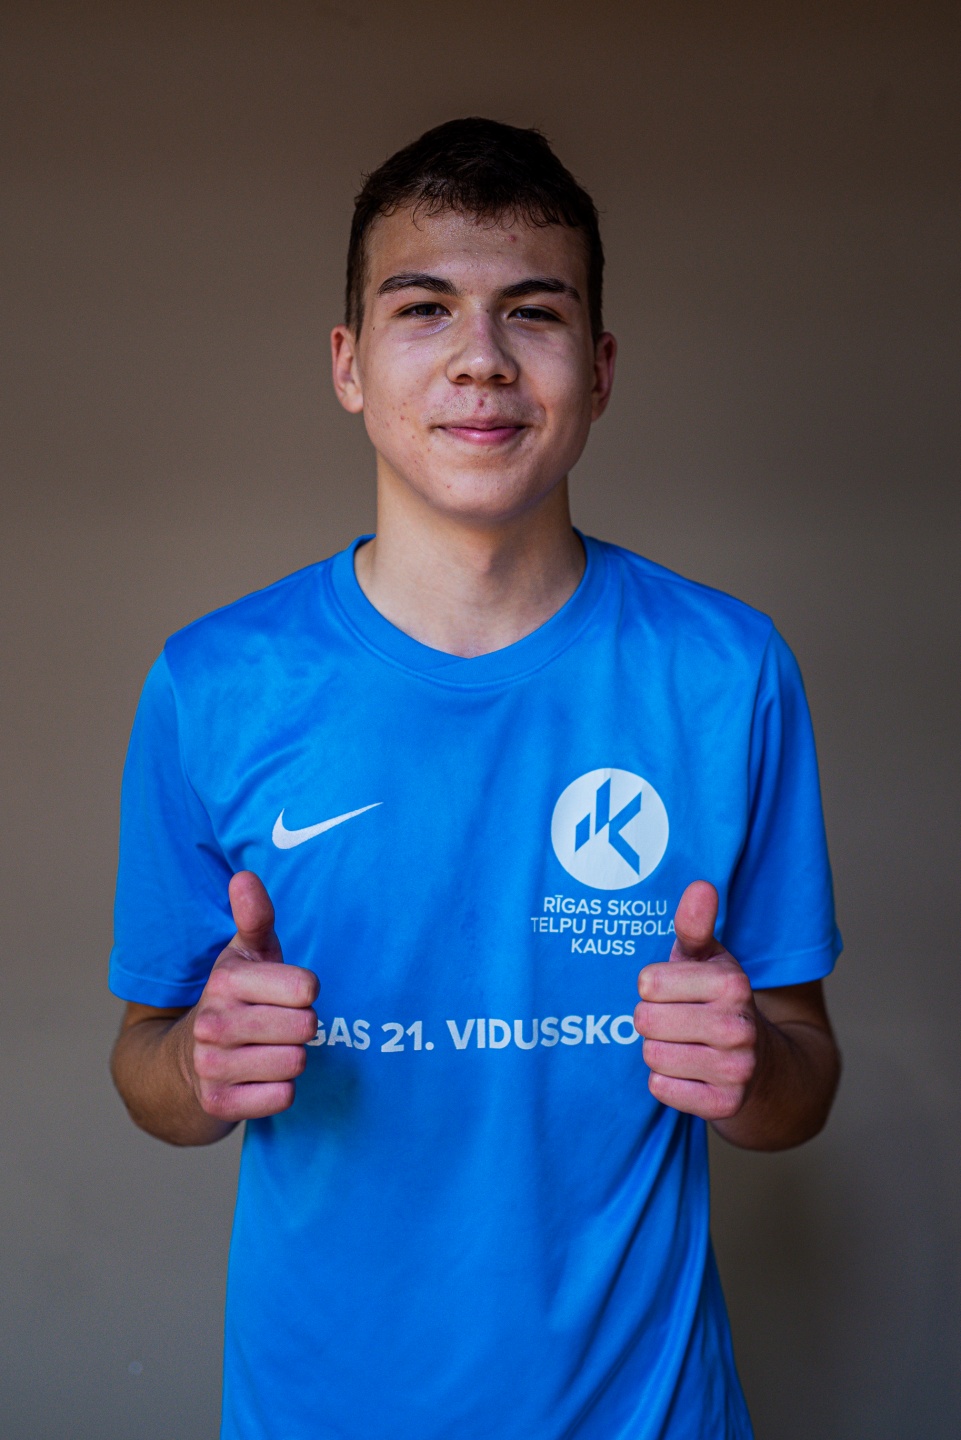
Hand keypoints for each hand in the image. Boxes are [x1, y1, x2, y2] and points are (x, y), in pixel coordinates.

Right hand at [184, 871, 318, 1121]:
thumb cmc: (234, 1000)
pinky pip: (281, 1097)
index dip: (307, 991)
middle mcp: (213, 1022)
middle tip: (282, 1024)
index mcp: (226, 981)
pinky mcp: (218, 1104)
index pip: (307, 987)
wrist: (181, 1063)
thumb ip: (255, 917)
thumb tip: (244, 877)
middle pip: (305, 1027)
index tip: (292, 993)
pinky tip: (262, 1077)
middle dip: (302, 1026)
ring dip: (294, 1058)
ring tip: (272, 1048)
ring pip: (295, 1063)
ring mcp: (212, 1065)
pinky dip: (280, 1090)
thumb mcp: (244, 955)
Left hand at [633, 880, 759, 1120]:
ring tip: (684, 1044)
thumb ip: (696, 924)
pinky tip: (690, 1072)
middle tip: (677, 1020)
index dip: (653, 987)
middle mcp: (739, 1027)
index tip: (675, 991)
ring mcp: (735, 1069)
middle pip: (645, 1021)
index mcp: (733, 983)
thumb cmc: (719, 1002)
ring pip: (652, 1056)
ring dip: (659, 1051)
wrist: (766, 1066)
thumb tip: (700, 886)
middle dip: (653, 1019)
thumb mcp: (709, 959)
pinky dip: (667, 1081)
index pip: (648, 984)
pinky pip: (661, 1088)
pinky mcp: (724, 1105)